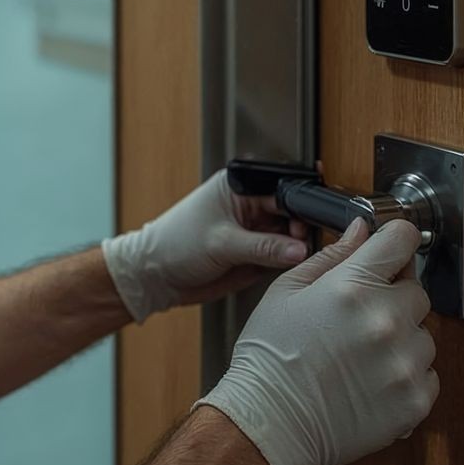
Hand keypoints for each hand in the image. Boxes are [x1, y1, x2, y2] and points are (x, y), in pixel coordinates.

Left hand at [100, 171, 311, 322]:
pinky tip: (284, 266)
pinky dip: (287, 262)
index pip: (281, 190)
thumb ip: (264, 246)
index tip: (307, 227)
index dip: (299, 207)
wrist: (156, 277)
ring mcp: (253, 231)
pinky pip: (281, 256)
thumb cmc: (174, 246)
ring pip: (290, 236)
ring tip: (290, 257)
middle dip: (300, 229)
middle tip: (300, 246)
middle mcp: (249, 207)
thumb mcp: (221, 244)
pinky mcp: (254, 253)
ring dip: (295, 247)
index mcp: (238, 188)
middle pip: (291, 212)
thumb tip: (298, 248)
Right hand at [194, 218, 437, 464]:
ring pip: (424, 336)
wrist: (269, 425)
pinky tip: (371, 381)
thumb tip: (362, 230)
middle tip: (358, 321)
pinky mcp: (414, 401)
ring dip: (401, 341)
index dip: (396, 241)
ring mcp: (404, 363)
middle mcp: (385, 320)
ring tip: (361, 357)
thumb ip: (331, 256)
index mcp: (353, 286)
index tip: (391, 251)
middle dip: (393, 299)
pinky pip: (428, 375)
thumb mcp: (286, 292)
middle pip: (417, 291)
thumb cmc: (270, 360)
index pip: (403, 239)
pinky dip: (406, 377)